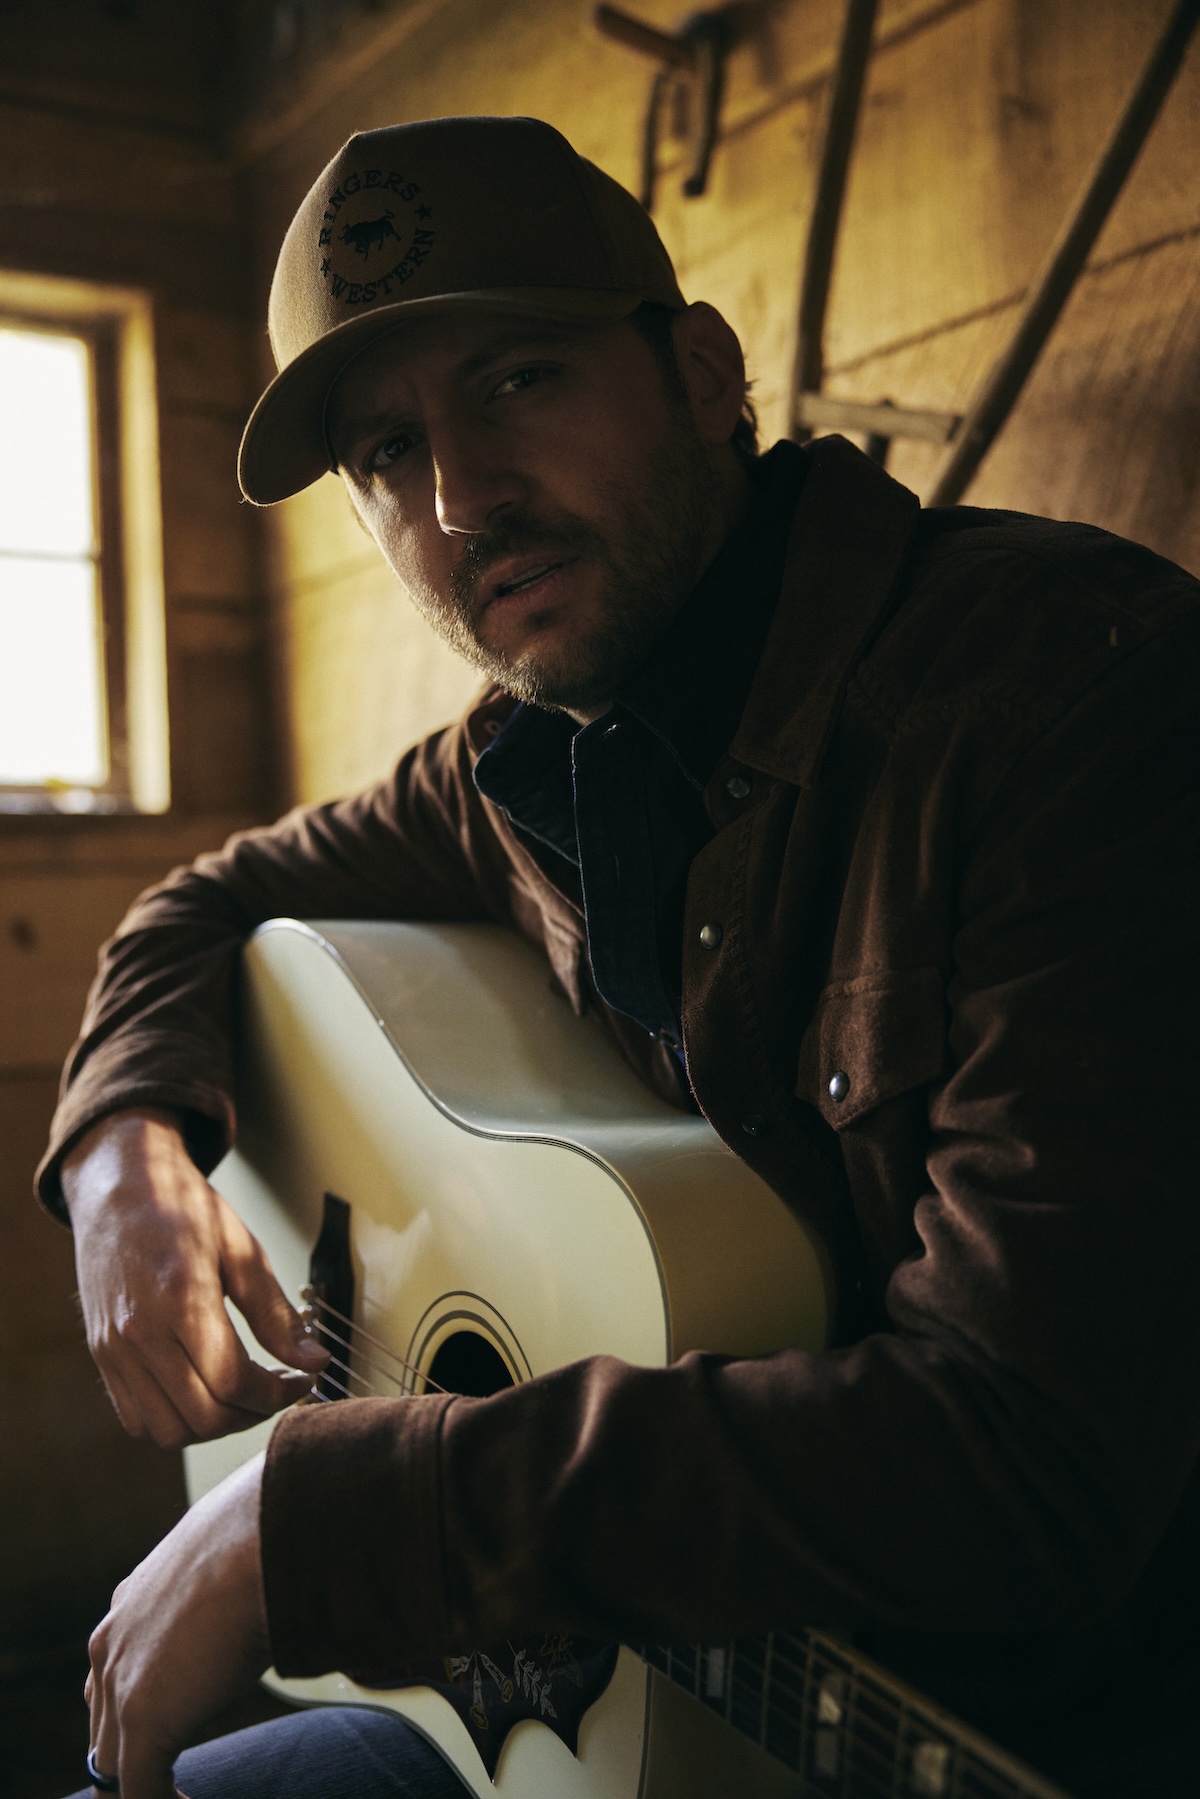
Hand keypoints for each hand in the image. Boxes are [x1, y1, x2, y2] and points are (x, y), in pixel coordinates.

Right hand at [63, 1108, 326, 1446]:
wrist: (120, 1186)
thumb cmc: (183, 1209)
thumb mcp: (242, 1249)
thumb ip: (276, 1313)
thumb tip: (315, 1360)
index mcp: (180, 1300)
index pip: (233, 1382)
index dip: (278, 1394)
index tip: (302, 1379)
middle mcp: (140, 1333)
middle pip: (203, 1416)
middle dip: (252, 1413)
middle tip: (277, 1388)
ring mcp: (114, 1350)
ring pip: (167, 1431)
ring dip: (214, 1426)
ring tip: (243, 1394)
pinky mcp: (102, 1356)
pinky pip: (137, 1419)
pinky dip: (175, 1422)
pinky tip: (204, 1392)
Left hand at [86, 1452, 269, 1798]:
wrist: (265, 1535)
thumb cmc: (266, 1536)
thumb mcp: (229, 1561)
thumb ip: (229, 1585)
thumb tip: (279, 1579)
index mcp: (130, 1605)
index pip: (112, 1676)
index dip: (136, 1711)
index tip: (176, 1726)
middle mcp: (112, 1643)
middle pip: (102, 1727)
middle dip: (132, 1758)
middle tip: (170, 1780)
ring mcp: (120, 1682)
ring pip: (110, 1764)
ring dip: (144, 1785)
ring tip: (180, 1796)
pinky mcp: (143, 1719)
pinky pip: (135, 1792)